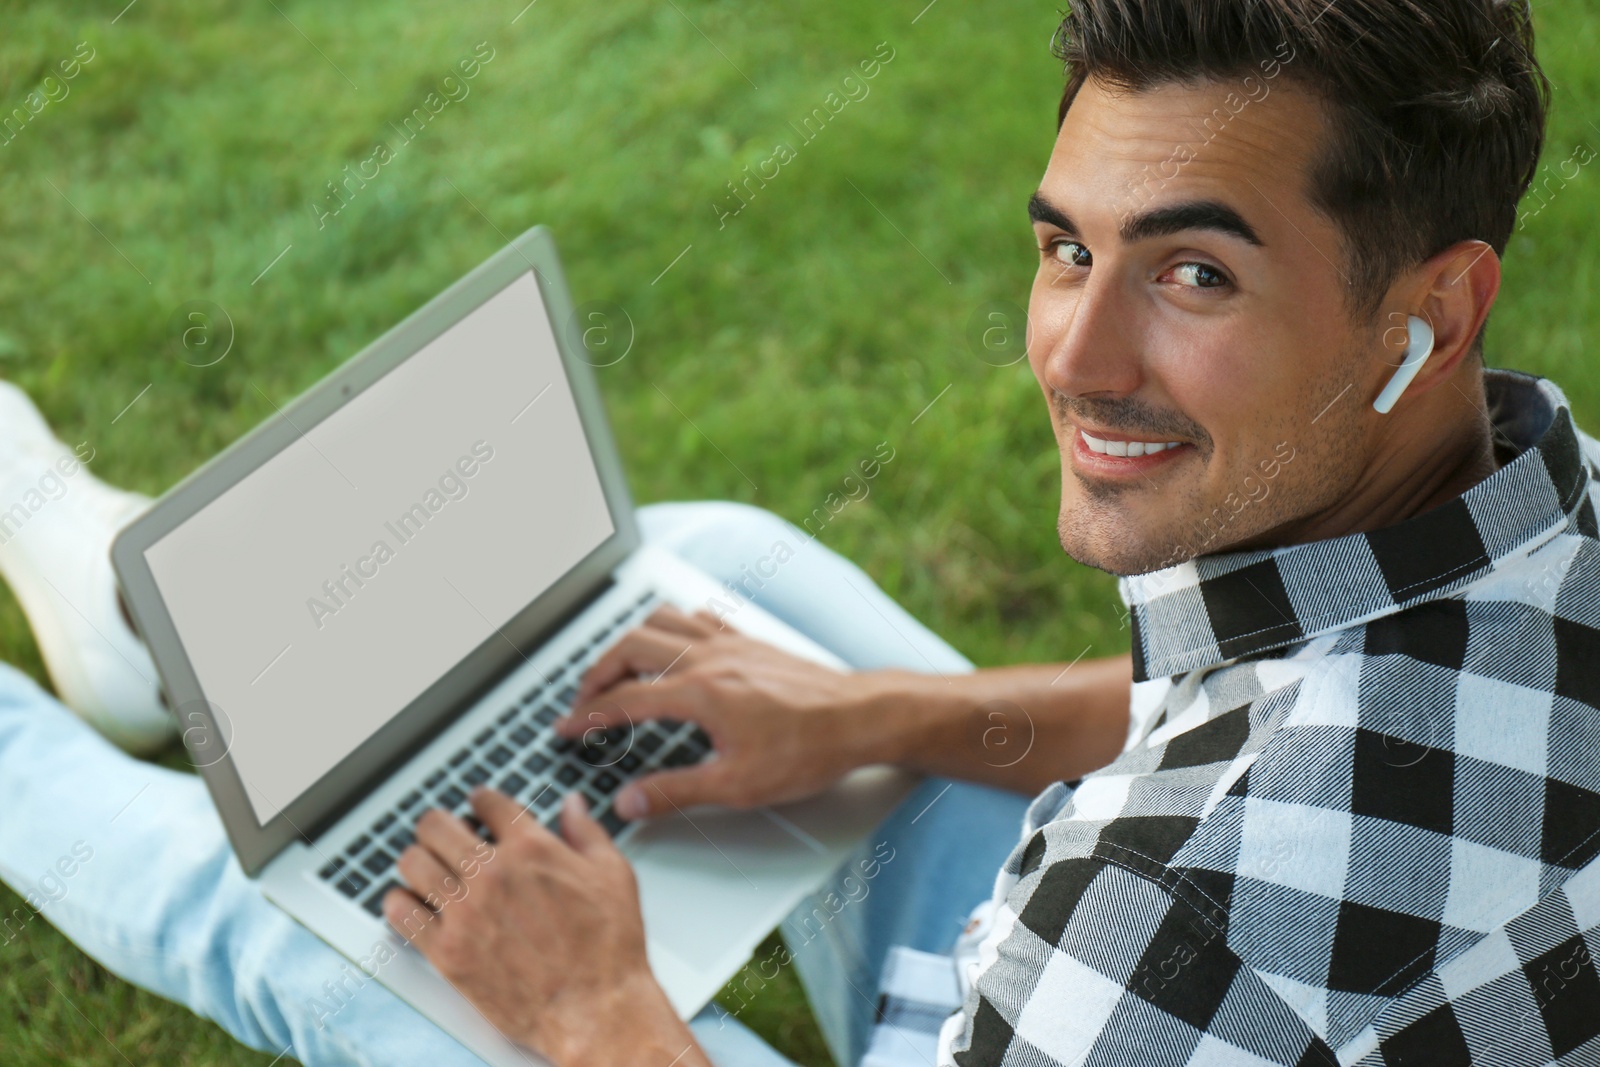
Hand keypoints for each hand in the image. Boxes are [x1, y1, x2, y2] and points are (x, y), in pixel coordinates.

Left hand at [382, 789, 701, 1065]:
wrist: (594, 1008)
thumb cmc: (608, 947)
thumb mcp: (613, 875)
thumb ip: (587, 833)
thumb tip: (572, 806)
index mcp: (531, 849)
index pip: (487, 803)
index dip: (481, 800)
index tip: (478, 805)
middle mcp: (491, 874)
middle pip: (437, 826)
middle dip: (439, 824)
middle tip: (443, 832)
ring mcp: (465, 913)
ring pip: (412, 863)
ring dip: (417, 859)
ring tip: (425, 865)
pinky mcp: (448, 952)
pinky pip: (402, 915)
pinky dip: (399, 903)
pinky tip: (409, 902)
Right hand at [560, 605, 884, 818]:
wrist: (861, 717)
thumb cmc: (809, 750)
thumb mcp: (737, 786)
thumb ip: (675, 792)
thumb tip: (629, 802)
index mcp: (699, 693)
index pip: (623, 700)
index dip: (585, 717)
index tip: (564, 729)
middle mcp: (708, 658)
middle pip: (630, 648)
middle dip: (596, 673)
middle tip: (582, 699)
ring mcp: (730, 643)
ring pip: (660, 620)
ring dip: (629, 641)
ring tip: (616, 666)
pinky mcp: (750, 640)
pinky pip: (698, 616)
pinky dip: (672, 624)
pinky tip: (672, 640)